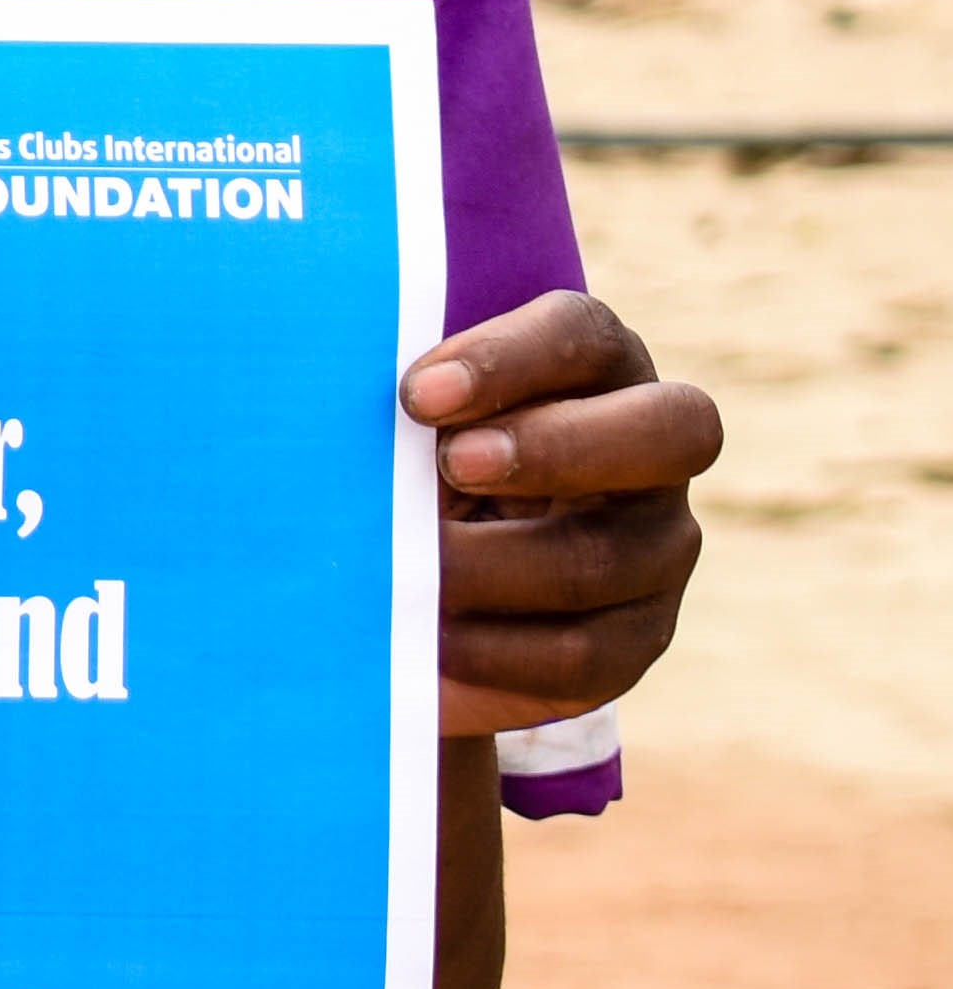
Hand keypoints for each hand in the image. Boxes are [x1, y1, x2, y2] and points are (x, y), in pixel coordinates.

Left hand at [404, 288, 717, 734]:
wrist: (419, 576)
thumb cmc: (400, 459)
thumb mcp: (401, 421)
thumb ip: (396, 400)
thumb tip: (313, 381)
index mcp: (593, 369)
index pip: (585, 335)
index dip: (510, 358)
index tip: (416, 393)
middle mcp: (650, 454)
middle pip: (674, 429)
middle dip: (556, 446)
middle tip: (453, 464)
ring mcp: (656, 549)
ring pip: (606, 556)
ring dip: (495, 564)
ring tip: (409, 568)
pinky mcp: (632, 639)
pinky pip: (582, 653)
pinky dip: (495, 648)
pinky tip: (430, 638)